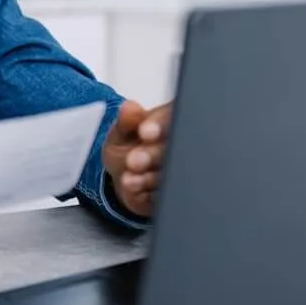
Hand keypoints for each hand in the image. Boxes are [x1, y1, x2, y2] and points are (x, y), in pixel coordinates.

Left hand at [101, 100, 172, 217]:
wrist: (126, 180)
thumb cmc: (128, 148)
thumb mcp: (121, 132)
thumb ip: (125, 121)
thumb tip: (128, 108)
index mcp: (173, 121)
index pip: (173, 118)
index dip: (159, 125)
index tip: (145, 132)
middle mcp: (183, 145)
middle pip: (177, 149)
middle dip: (153, 155)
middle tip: (134, 160)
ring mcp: (183, 171)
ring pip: (172, 175)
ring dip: (149, 178)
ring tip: (129, 179)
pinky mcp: (177, 194)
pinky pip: (166, 195)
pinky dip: (149, 195)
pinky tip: (136, 191)